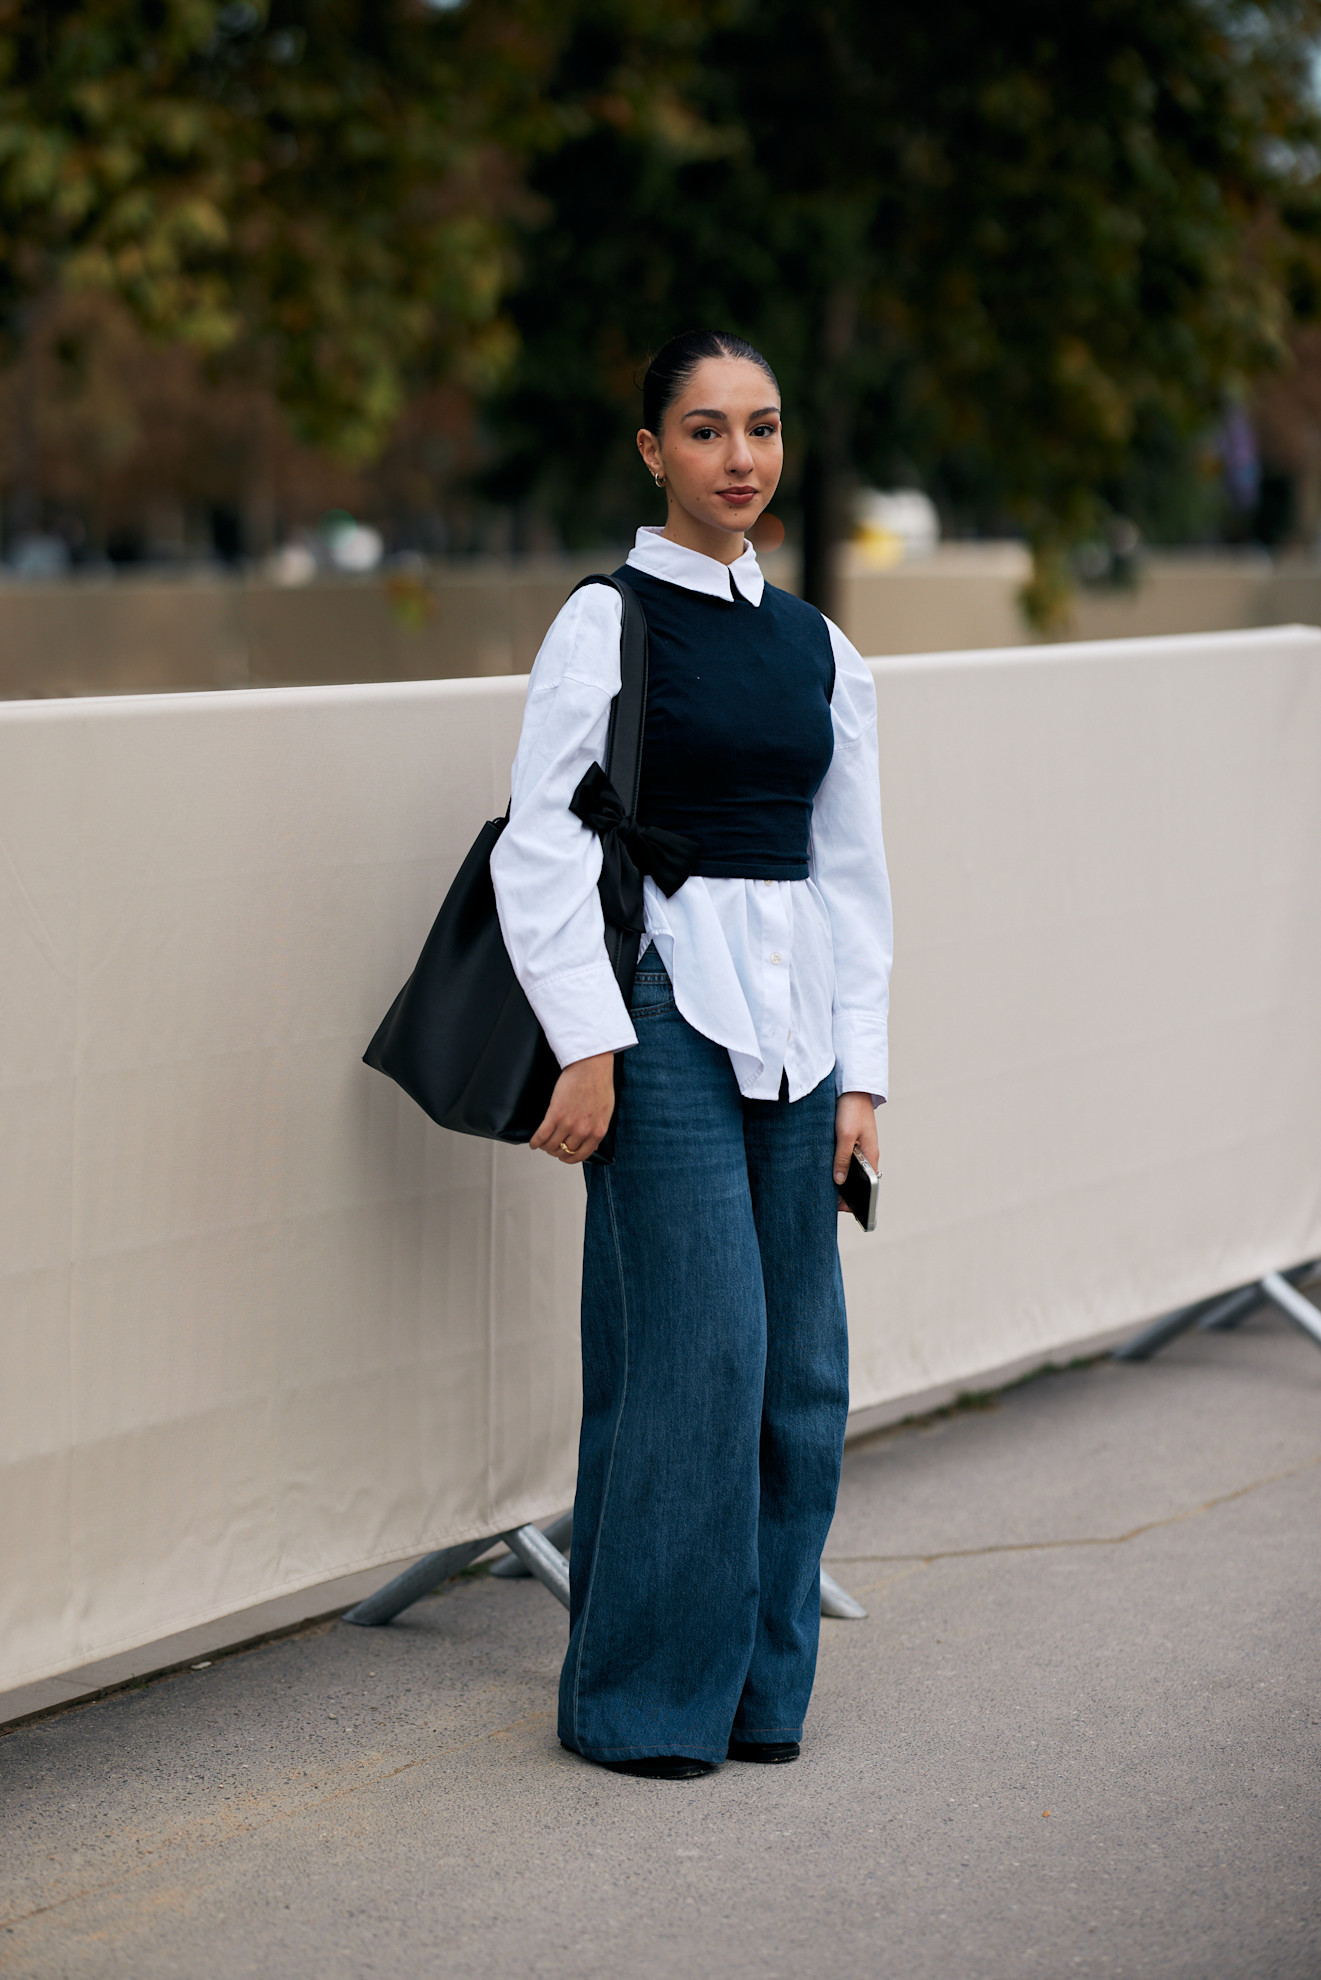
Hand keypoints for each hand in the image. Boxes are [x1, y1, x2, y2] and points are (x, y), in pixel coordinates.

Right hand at [530, 1053, 615, 1164]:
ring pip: (552, 1145)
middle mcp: (583, 1131)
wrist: (591, 1066)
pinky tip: (533, 1143)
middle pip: (564, 1151)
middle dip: (556, 1151)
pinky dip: (535, 1141)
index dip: (570, 1158)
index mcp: (597, 1132)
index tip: (564, 1156)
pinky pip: (542, 1135)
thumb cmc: (600, 1084)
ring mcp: (569, 1124)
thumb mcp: (606, 1112)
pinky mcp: (555, 1114)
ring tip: (542, 1144)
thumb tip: (593, 1144)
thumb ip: (598, 1129)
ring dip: (545, 1147)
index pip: (581, 1155)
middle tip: (551, 1147)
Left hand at [834, 1091, 878, 1210]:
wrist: (852, 1088)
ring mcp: (859, 1149)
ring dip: (838, 1179)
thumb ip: (842, 1159)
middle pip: (858, 1182)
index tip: (839, 1208)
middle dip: (844, 1192)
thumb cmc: (851, 1110)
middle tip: (824, 1200)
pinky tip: (822, 1170)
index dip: (855, 1200)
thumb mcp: (845, 1136)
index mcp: (871, 1157)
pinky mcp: (851, 1142)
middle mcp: (867, 1156)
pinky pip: (844, 1160)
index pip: (868, 1188)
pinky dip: (836, 1167)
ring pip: (850, 1171)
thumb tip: (840, 1181)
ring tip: (820, 1187)